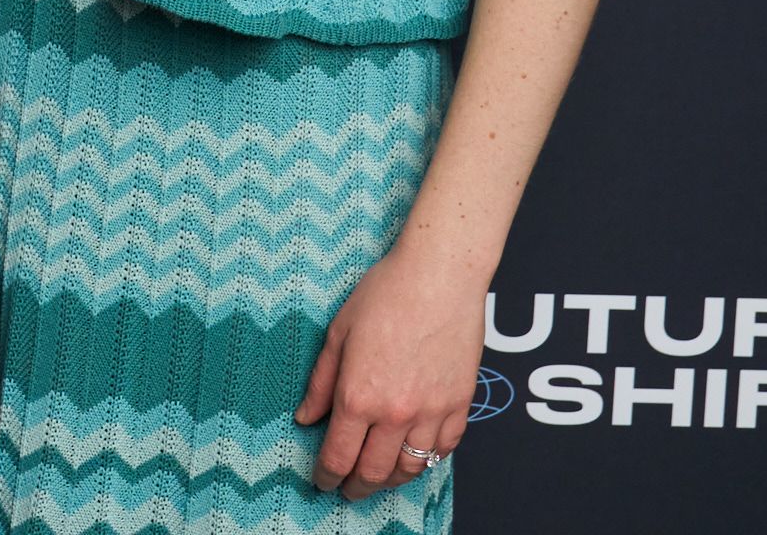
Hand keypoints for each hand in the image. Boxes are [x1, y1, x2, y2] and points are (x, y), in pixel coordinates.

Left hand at [296, 248, 482, 499]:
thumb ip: (321, 382)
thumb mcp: (338, 333)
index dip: (326, 475)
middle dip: (355, 487)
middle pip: (373, 472)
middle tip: (346, 490)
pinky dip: (428, 460)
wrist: (439, 276)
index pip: (338, 456)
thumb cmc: (385, 294)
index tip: (322, 481)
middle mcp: (396, 413)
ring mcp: (432, 412)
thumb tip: (306, 418)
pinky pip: (444, 449)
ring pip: (411, 469)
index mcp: (359, 396)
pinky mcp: (459, 404)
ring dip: (390, 480)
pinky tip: (415, 457)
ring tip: (378, 479)